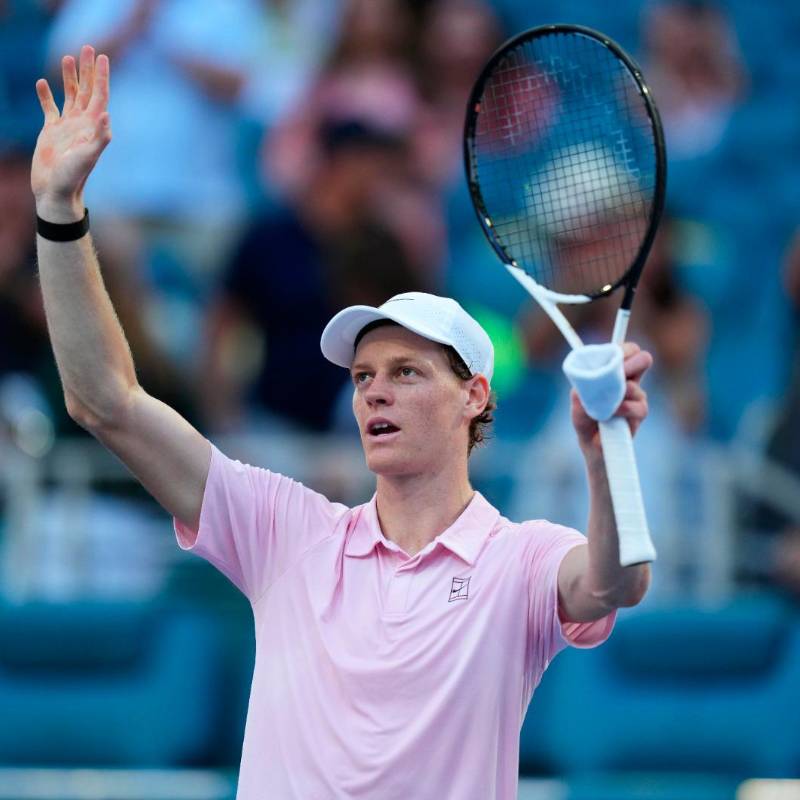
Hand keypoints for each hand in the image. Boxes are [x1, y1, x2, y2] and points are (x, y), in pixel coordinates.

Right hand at [31, 45, 110, 220]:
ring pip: (69, 94)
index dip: (101, 76)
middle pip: (86, 90)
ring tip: (68, 56)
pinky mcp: (51, 132)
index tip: (103, 56)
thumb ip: (99, 138)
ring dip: (69, 76)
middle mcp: (82, 123)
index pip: (99, 95)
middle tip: (89, 47)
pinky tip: (42, 82)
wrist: (57, 191)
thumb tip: (106, 116)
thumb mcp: (88, 157)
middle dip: (88, 69)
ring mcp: (66, 126)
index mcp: (92, 126)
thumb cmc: (74, 177)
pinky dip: (45, 95)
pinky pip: (49, 108)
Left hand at [571, 342, 652, 453]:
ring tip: (604, 405)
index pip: (626, 351)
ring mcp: (636, 397)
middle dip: (630, 362)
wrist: (593, 449)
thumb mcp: (577, 406)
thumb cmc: (586, 422)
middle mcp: (628, 381)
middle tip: (619, 371)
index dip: (623, 349)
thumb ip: (580, 392)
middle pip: (642, 359)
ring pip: (635, 385)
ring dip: (618, 392)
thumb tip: (584, 384)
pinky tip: (613, 414)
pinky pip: (638, 406)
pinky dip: (624, 409)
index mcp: (613, 373)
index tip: (615, 354)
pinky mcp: (640, 413)